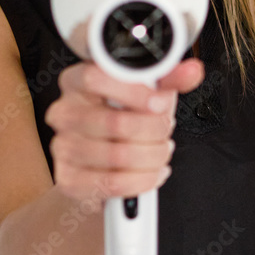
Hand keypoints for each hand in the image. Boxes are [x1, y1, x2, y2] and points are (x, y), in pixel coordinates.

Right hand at [44, 57, 204, 206]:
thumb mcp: (147, 94)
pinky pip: (112, 182)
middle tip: (165, 130)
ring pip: (119, 155)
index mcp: (77, 81)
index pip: (96, 78)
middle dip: (154, 130)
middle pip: (115, 122)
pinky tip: (152, 172)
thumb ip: (169, 80)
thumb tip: (191, 72)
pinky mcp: (68, 179)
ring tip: (161, 151)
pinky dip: (142, 179)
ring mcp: (62, 147)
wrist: (101, 165)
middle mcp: (64, 112)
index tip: (160, 102)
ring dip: (153, 156)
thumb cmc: (122, 120)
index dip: (134, 91)